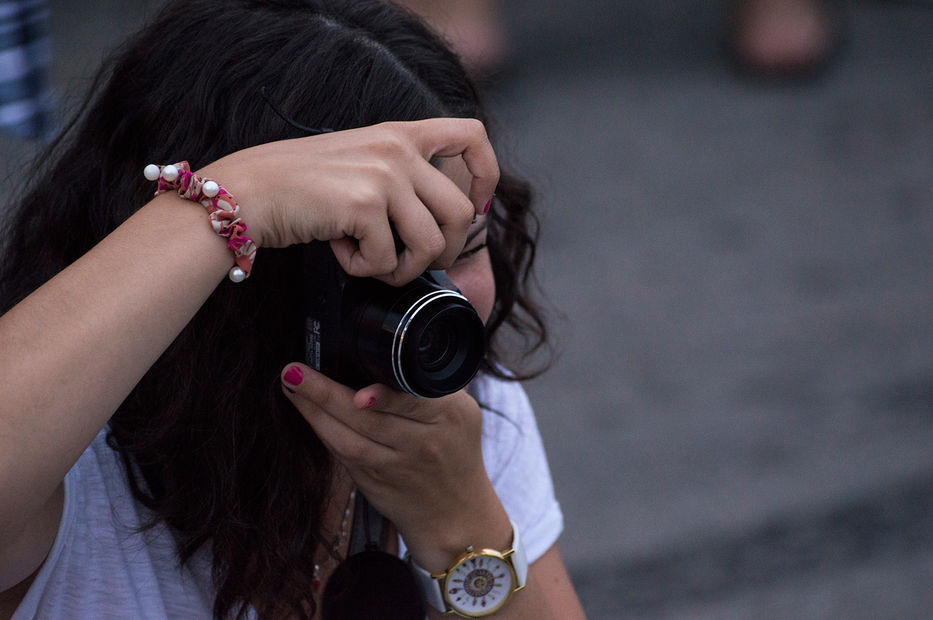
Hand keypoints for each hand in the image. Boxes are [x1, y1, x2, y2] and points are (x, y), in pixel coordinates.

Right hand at [201, 119, 498, 285]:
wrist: (247, 191)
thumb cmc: (299, 188)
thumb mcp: (358, 164)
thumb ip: (399, 177)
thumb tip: (442, 226)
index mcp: (400, 134)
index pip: (472, 135)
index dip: (485, 175)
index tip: (477, 205)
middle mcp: (398, 148)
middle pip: (462, 213)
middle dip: (443, 251)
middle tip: (408, 262)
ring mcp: (384, 174)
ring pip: (432, 244)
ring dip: (402, 268)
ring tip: (370, 262)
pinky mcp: (364, 205)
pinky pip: (388, 260)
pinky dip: (364, 270)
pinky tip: (340, 253)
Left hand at [280, 364, 510, 570]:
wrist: (456, 513)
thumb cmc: (456, 450)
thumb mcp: (462, 411)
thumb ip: (428, 384)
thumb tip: (383, 352)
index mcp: (450, 416)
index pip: (413, 402)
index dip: (384, 399)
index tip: (358, 392)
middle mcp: (424, 443)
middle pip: (370, 420)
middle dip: (328, 394)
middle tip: (296, 371)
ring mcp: (396, 466)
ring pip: (349, 440)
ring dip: (315, 411)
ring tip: (291, 385)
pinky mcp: (373, 482)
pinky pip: (343, 454)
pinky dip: (322, 429)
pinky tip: (306, 409)